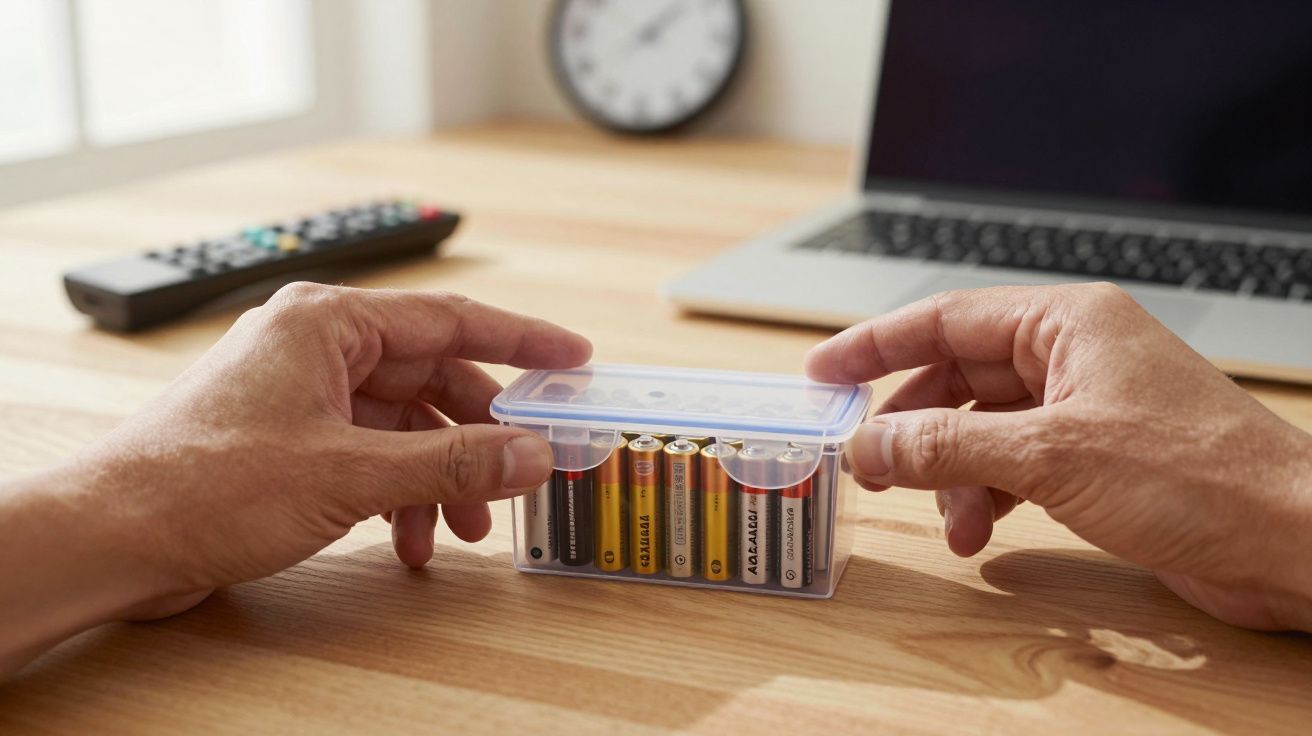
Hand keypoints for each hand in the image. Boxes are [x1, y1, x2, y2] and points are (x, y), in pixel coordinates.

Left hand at [1, 284, 589, 672]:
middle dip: (477, 434)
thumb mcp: (351, 474)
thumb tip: (532, 453)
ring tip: (463, 528)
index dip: (522, 340)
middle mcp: (315, 346)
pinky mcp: (287, 439)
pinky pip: (368, 453)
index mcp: (328, 321)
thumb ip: (452, 462)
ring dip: (439, 475)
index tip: (573, 358)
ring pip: (401, 423)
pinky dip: (398, 493)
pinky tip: (409, 539)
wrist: (113, 535)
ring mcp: (299, 393)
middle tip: (524, 470)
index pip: (451, 318)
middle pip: (430, 377)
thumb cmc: (206, 484)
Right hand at [806, 283, 1311, 630]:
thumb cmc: (1198, 477)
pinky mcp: (1100, 456)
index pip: (944, 317)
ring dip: (949, 474)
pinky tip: (979, 531)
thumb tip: (870, 443)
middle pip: (958, 374)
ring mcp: (1087, 406)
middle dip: (910, 423)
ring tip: (943, 520)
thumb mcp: (1050, 455)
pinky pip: (1013, 463)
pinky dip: (985, 495)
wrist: (1292, 540)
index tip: (821, 371)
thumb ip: (948, 446)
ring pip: (982, 427)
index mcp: (1065, 322)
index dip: (874, 345)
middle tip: (865, 459)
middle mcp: (1073, 354)